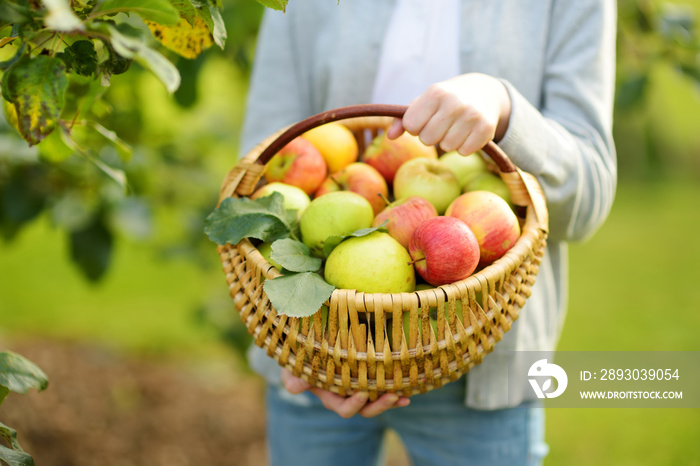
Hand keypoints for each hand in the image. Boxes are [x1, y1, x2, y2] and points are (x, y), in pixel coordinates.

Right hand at [281, 368, 409, 417]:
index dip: (354, 404)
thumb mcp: (293, 368)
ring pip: (377, 401)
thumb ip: (293, 378)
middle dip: (379, 406)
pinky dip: (395, 388)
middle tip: (392, 396)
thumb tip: (294, 388)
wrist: (312, 347)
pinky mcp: (370, 378)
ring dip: (390, 400)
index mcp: (332, 397)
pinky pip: (384, 387)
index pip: (344, 408)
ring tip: (403, 396)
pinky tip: (408, 387)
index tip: (362, 394)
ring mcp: (361, 388)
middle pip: (366, 409)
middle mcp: (348, 396)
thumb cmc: (302, 360)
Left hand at [387, 73, 510, 155]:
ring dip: (447, 142)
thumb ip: (403, 118)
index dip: (414, 127)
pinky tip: (467, 133)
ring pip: (446, 147)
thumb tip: (390, 136)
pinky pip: (464, 151)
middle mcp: (454, 102)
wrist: (483, 93)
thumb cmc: (445, 101)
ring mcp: (472, 114)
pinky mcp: (486, 128)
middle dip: (430, 136)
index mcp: (435, 92)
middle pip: (427, 139)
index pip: (411, 124)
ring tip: (454, 128)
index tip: (423, 120)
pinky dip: (464, 147)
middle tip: (440, 126)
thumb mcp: (424, 103)